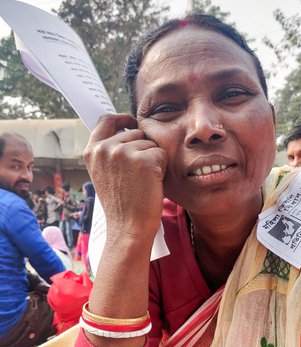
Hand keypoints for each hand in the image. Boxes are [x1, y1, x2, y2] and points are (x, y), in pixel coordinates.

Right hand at [84, 114, 167, 240]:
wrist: (128, 227)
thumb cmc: (121, 204)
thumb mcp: (104, 174)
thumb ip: (109, 152)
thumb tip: (126, 129)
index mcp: (92, 151)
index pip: (106, 120)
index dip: (122, 119)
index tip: (131, 122)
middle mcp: (104, 148)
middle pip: (135, 132)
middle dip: (143, 149)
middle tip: (137, 176)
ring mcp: (123, 152)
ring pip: (150, 143)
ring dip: (153, 159)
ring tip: (143, 181)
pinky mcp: (143, 159)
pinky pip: (161, 154)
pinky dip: (162, 168)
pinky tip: (151, 184)